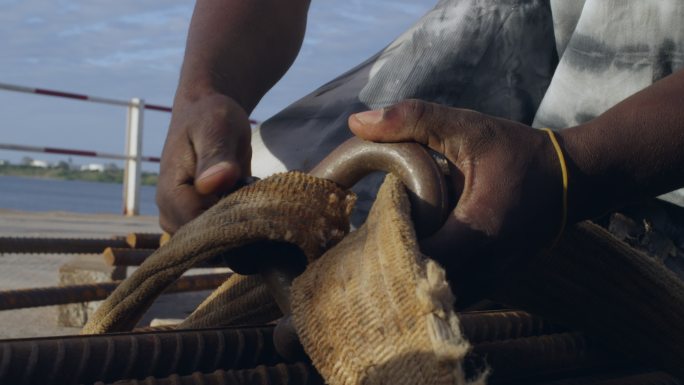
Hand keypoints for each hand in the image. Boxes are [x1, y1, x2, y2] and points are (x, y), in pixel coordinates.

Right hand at [156, 92, 251, 232]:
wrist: (206, 113)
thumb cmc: (211, 116)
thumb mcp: (217, 128)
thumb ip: (215, 156)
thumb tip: (214, 183)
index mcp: (171, 194)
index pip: (198, 232)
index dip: (229, 227)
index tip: (254, 212)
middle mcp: (172, 213)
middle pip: (205, 245)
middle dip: (236, 232)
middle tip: (261, 207)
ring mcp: (184, 220)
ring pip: (213, 246)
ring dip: (238, 232)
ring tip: (257, 205)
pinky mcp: (198, 221)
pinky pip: (218, 239)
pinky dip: (237, 229)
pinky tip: (252, 209)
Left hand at [349, 100, 563, 302]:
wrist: (573, 180)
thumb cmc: (519, 152)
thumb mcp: (468, 128)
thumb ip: (413, 120)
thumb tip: (356, 121)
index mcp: (478, 232)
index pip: (416, 258)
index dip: (384, 247)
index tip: (363, 227)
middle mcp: (486, 268)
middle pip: (421, 287)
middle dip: (390, 268)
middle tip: (362, 245)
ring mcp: (491, 282)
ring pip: (435, 300)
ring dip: (408, 280)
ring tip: (382, 254)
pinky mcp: (492, 284)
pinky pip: (450, 297)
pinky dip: (427, 284)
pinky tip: (411, 259)